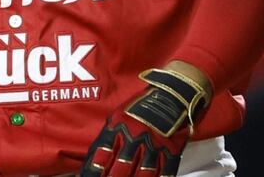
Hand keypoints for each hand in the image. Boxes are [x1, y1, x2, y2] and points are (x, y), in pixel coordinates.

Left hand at [81, 69, 207, 176]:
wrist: (170, 94)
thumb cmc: (140, 106)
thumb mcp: (118, 116)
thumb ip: (108, 138)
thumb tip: (96, 159)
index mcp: (118, 129)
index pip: (101, 154)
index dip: (94, 170)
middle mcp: (134, 138)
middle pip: (121, 167)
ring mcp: (152, 146)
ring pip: (141, 173)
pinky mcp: (169, 151)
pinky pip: (163, 172)